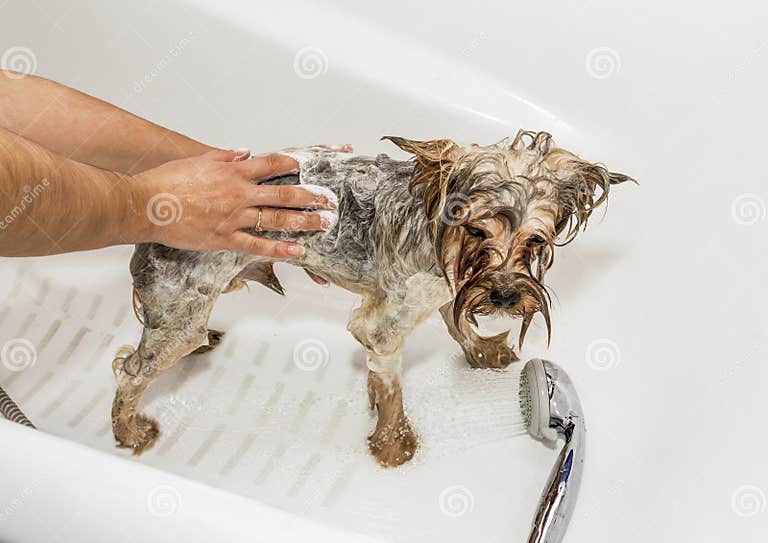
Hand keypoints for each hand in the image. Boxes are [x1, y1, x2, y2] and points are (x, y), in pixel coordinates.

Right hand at [129, 149, 337, 257]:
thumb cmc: (166, 182)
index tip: (309, 166)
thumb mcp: (198, 160)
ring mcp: (233, 217)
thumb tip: (245, 153)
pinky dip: (279, 249)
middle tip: (329, 199)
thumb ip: (225, 157)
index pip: (271, 164)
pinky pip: (258, 245)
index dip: (293, 164)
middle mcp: (238, 193)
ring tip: (324, 223)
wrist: (144, 204)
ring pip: (276, 219)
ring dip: (304, 221)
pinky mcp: (224, 238)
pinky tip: (297, 251)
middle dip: (310, 196)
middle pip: (283, 193)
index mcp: (232, 172)